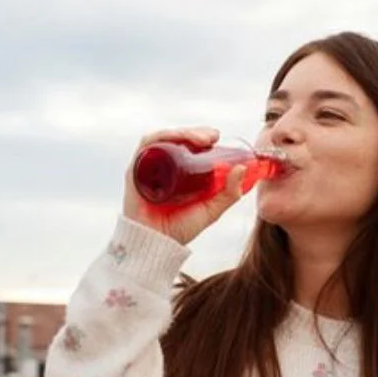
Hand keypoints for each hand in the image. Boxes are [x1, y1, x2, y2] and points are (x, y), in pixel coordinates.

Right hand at [122, 127, 247, 245]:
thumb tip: (242, 168)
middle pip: (175, 138)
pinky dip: (161, 138)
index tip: (216, 136)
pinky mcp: (135, 171)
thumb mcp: (211, 209)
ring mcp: (147, 167)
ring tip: (200, 140)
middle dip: (194, 132)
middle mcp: (161, 166)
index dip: (201, 135)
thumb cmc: (180, 228)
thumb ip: (229, 193)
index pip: (186, 144)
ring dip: (181, 132)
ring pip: (162, 138)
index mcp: (177, 171)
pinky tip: (176, 138)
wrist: (157, 245)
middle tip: (211, 137)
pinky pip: (145, 146)